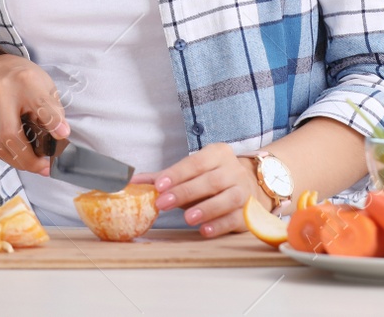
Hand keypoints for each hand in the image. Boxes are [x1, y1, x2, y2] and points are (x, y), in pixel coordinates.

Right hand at [0, 54, 68, 176]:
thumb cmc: (23, 81)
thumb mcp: (44, 86)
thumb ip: (53, 111)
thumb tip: (61, 138)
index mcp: (25, 80)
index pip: (40, 104)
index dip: (52, 121)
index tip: (62, 135)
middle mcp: (0, 91)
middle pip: (11, 134)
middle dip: (29, 159)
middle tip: (43, 168)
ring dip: (17, 161)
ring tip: (31, 164)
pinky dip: (4, 154)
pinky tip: (15, 154)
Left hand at [134, 144, 264, 237]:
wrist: (252, 185)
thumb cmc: (211, 178)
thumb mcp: (192, 172)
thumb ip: (164, 177)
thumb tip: (131, 181)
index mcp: (218, 154)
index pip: (196, 162)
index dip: (177, 174)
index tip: (158, 186)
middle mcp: (233, 170)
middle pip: (211, 180)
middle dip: (185, 192)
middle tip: (163, 203)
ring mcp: (244, 191)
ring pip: (227, 198)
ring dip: (206, 209)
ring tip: (187, 218)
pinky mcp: (250, 212)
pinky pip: (236, 218)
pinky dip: (219, 225)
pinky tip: (204, 230)